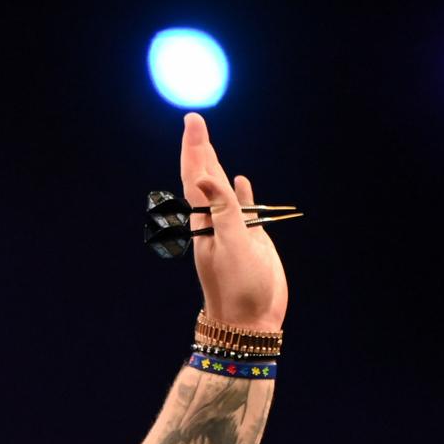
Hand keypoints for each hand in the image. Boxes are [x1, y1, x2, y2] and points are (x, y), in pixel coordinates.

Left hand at [179, 112, 286, 331]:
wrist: (250, 322)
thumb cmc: (239, 287)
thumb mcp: (231, 245)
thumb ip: (221, 210)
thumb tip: (204, 177)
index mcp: (204, 222)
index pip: (196, 176)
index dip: (195, 147)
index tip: (193, 121)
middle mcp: (214, 223)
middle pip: (203, 178)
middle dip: (200, 148)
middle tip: (195, 121)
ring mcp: (231, 230)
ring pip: (221, 190)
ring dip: (214, 166)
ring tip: (209, 145)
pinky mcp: (250, 240)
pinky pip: (243, 208)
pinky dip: (240, 191)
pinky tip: (241, 179)